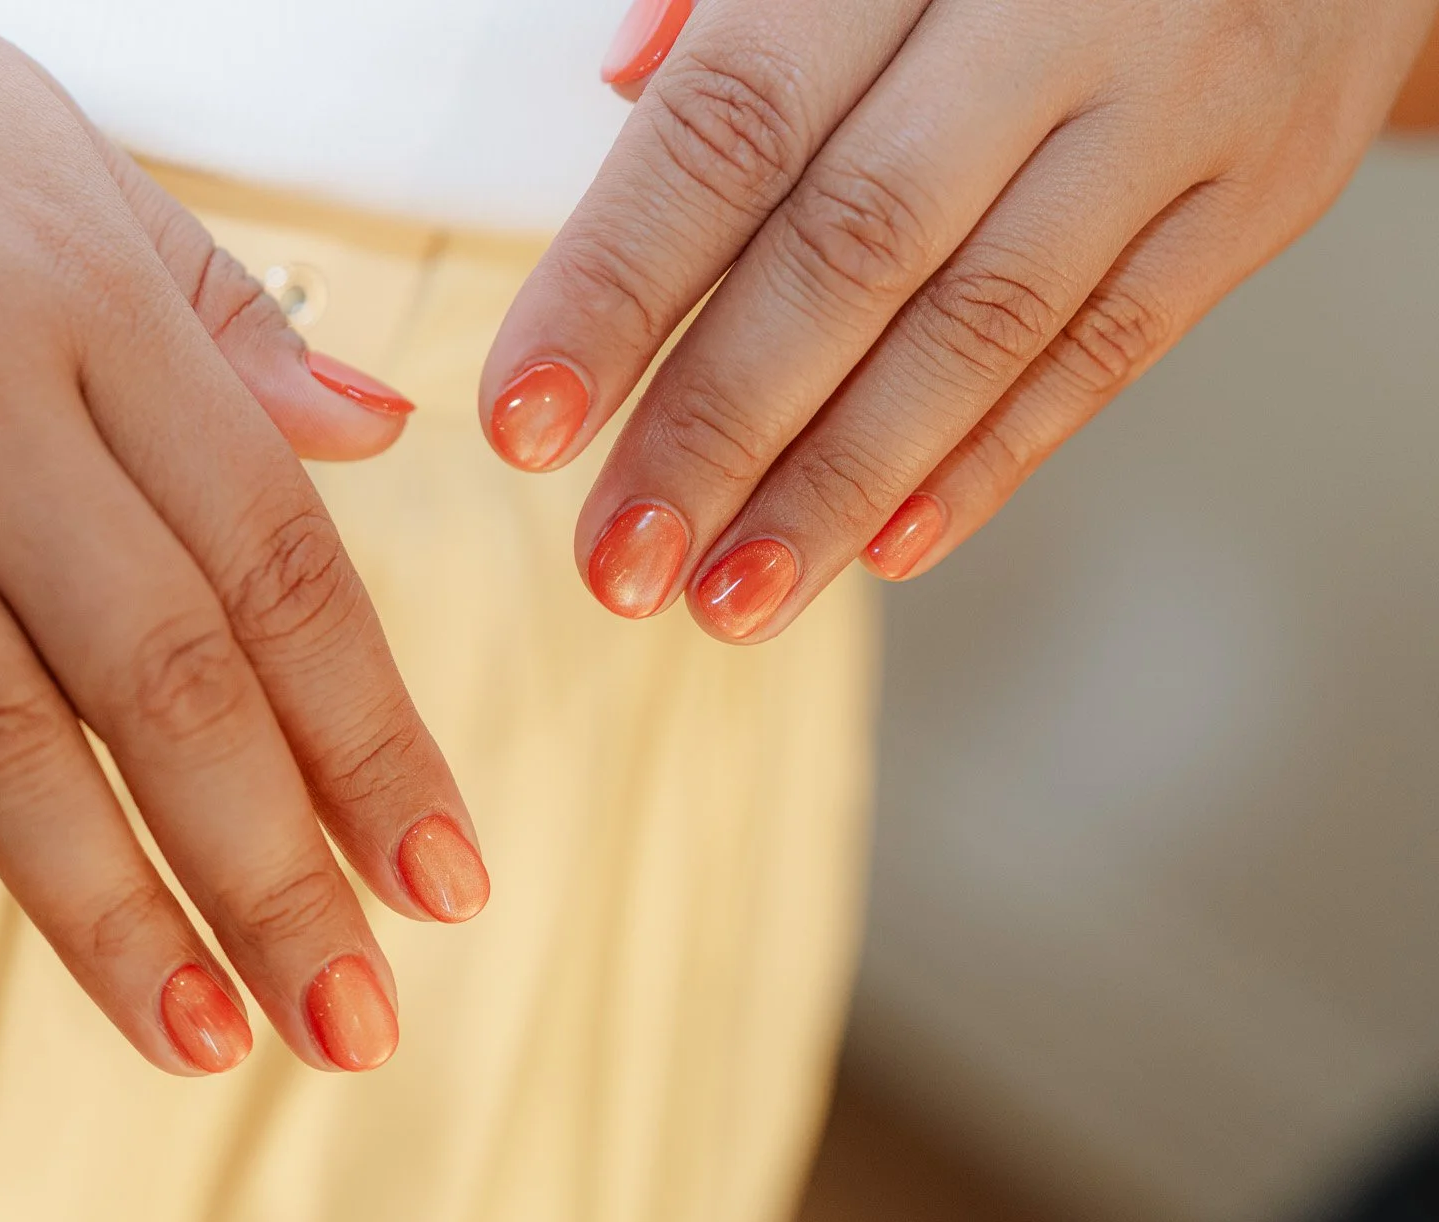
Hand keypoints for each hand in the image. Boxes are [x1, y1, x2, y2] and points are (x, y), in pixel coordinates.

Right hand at [0, 0, 488, 1092]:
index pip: (278, 564)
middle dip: (278, 871)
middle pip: (164, 681)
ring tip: (208, 1045)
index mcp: (87, 306)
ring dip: (112, 919)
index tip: (443, 875)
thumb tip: (373, 432)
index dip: (372, 740)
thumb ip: (216, 310)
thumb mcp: (48, 152)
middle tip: (357, 1019)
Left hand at [483, 0, 1438, 636]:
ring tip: (727, 598)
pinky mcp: (1259, 190)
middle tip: (620, 557)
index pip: (733, 122)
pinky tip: (880, 546)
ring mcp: (1178, 105)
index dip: (617, 282)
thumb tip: (623, 89)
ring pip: (981, 329)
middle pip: (852, 250)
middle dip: (716, 426)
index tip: (527, 420)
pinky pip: (1109, 352)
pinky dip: (987, 462)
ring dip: (838, 486)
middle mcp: (1058, 11)